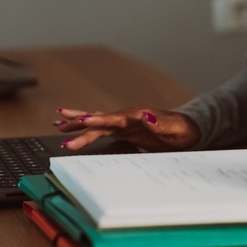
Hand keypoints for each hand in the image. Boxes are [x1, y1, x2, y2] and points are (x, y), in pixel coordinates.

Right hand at [53, 105, 200, 151]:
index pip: (114, 118)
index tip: (84, 119)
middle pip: (99, 118)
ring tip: (57, 124)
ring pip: (96, 123)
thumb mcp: (177, 129)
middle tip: (60, 125)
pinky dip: (86, 130)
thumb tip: (146, 116)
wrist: (188, 129)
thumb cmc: (184, 130)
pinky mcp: (123, 130)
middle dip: (80, 122)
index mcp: (137, 115)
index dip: (99, 118)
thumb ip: (160, 123)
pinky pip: (101, 129)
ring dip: (78, 124)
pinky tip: (74, 130)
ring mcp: (123, 123)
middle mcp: (127, 116)